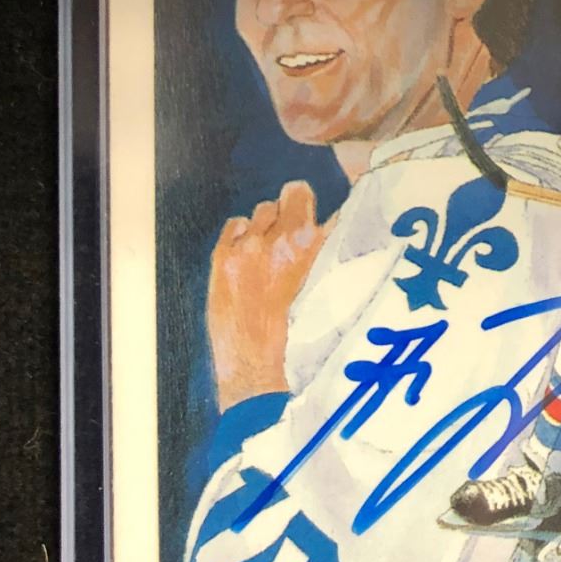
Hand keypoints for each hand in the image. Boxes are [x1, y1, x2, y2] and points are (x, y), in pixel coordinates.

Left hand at [206, 180, 326, 410]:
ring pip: (264, 208)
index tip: (332, 222)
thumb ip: (332, 261)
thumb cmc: (301, 337)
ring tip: (269, 253)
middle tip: (295, 235)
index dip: (333, 216)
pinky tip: (247, 259)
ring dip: (268, 225)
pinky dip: (241, 236)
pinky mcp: (223, 255)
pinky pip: (235, 223)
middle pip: (296, 192)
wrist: (257, 369)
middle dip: (297, 209)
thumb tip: (337, 234)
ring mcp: (251, 245)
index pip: (337, 209)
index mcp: (321, 250)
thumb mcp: (331, 296)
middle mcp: (286, 238)